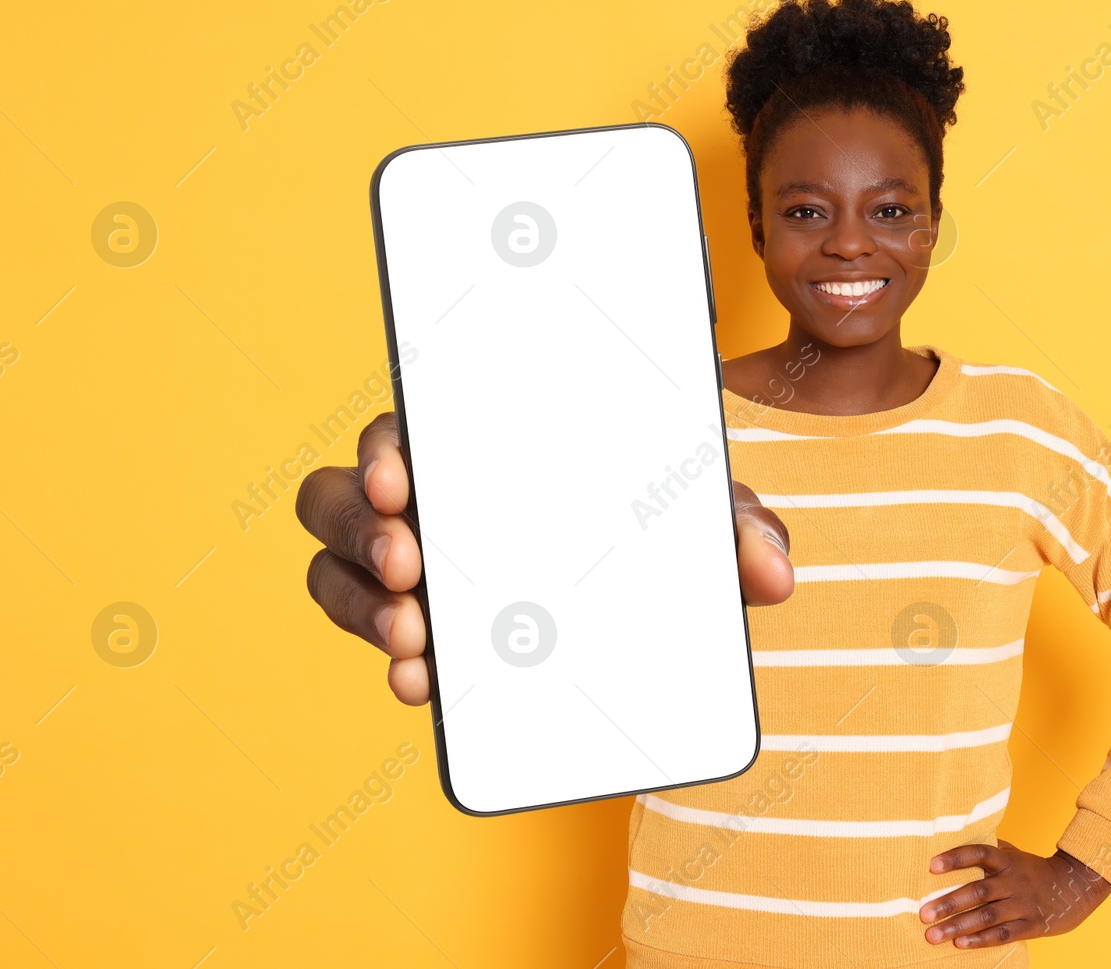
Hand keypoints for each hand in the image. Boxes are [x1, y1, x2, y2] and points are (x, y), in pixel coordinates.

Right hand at [296, 411, 795, 704]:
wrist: (652, 603)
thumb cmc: (657, 526)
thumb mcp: (701, 515)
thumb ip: (737, 528)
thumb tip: (773, 576)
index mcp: (479, 444)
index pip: (404, 427)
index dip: (384, 447)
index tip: (401, 478)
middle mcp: (430, 500)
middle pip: (341, 497)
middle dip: (360, 528)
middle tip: (410, 565)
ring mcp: (415, 567)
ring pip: (337, 570)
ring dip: (360, 603)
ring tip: (415, 637)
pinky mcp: (420, 628)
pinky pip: (373, 634)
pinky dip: (392, 659)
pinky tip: (421, 683)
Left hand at [919, 841, 1110, 948]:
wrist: (1076, 887)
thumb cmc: (1033, 870)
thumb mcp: (1014, 853)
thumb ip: (989, 849)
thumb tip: (957, 833)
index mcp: (1007, 860)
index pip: (980, 854)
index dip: (956, 858)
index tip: (932, 866)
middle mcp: (1014, 881)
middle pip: (978, 891)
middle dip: (948, 903)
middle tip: (923, 914)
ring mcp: (1023, 904)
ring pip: (987, 917)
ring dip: (958, 926)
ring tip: (933, 935)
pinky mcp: (1032, 926)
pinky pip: (1003, 934)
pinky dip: (981, 940)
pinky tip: (960, 944)